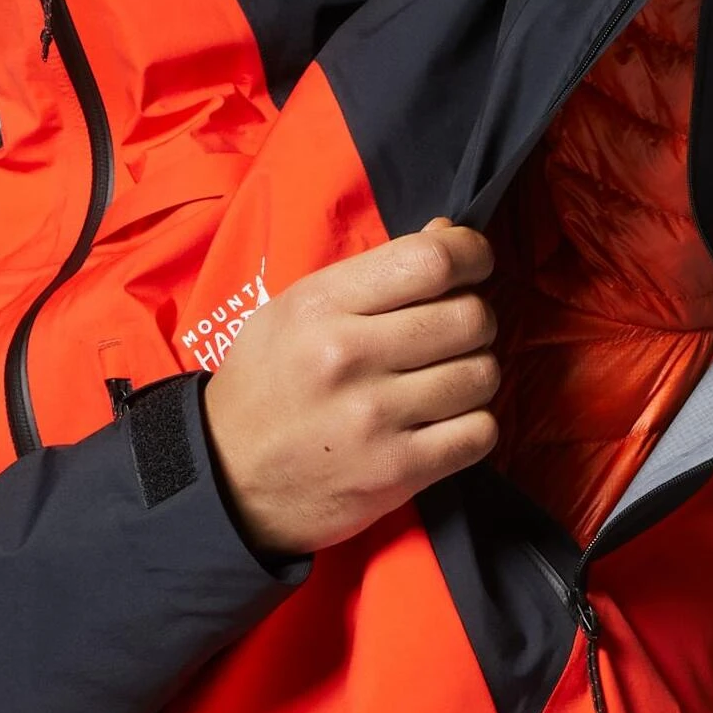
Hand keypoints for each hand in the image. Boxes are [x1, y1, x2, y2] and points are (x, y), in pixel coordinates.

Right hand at [202, 217, 500, 558]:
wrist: (228, 478)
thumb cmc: (268, 381)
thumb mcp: (298, 307)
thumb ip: (374, 272)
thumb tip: (449, 234)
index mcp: (322, 304)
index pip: (430, 260)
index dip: (471, 254)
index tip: (473, 264)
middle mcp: (349, 354)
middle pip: (471, 316)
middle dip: (475, 317)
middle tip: (452, 330)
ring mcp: (375, 417)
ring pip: (483, 374)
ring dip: (475, 372)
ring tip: (445, 377)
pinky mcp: (398, 472)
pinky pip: (480, 433)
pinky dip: (474, 424)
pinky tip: (446, 420)